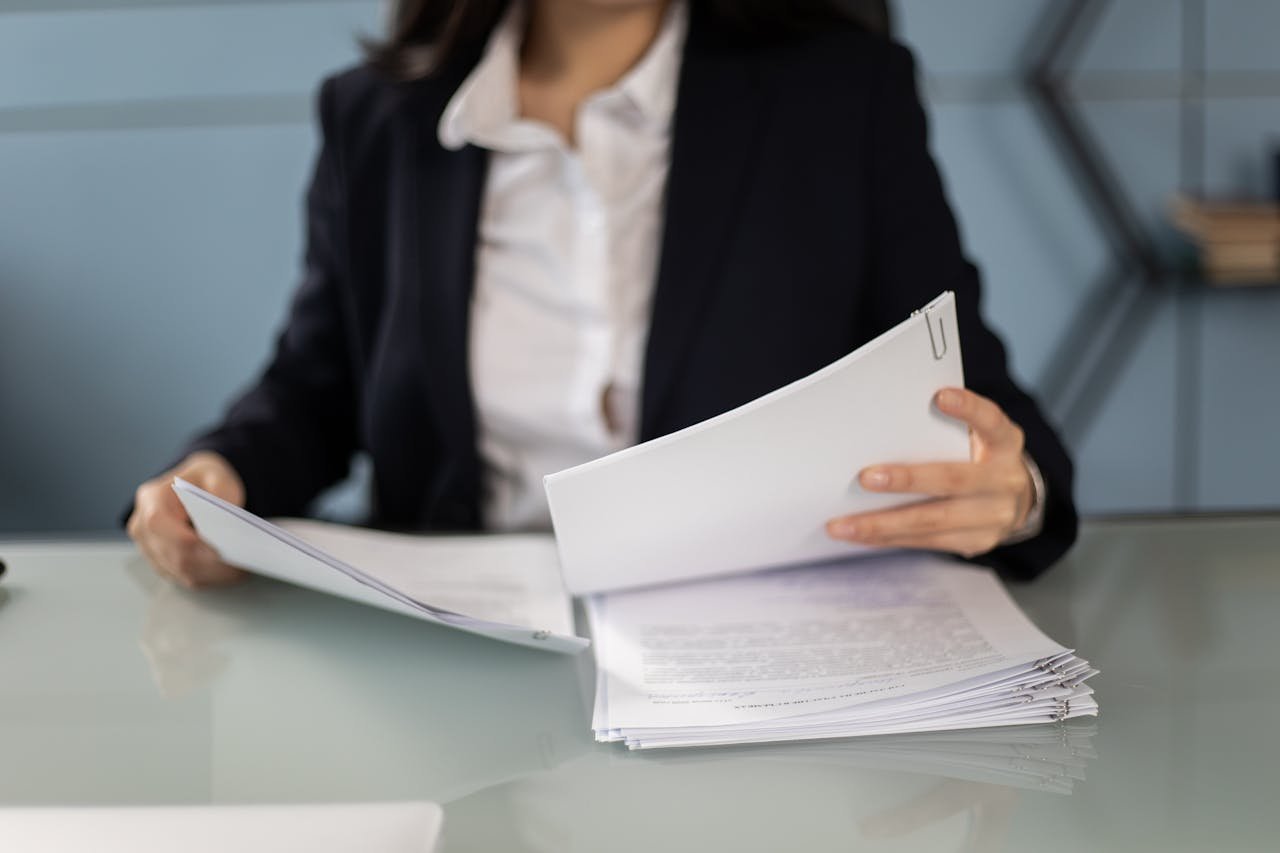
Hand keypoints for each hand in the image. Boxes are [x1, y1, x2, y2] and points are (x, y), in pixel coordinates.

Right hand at [127, 451, 247, 587]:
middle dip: (208, 564)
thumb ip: (221, 495)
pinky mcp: (160, 562)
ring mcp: (147, 547)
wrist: (194, 487)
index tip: (221, 551)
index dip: (189, 542)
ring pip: (179, 571)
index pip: (160, 525)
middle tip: (240, 567)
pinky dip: (208, 577)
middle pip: (173, 555)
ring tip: (241, 571)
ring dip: (211, 574)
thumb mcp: (217, 475)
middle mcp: (142, 525)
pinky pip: (183, 577)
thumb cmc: (204, 480)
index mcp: (151, 498)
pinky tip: (230, 573)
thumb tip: (227, 526)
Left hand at [826, 388, 1034, 558]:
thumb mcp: (975, 435)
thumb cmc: (978, 456)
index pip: (991, 421)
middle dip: (906, 480)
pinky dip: (887, 537)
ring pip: (931, 521)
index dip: (969, 409)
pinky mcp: (976, 542)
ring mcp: (993, 516)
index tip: (941, 396)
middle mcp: (1004, 480)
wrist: (1016, 499)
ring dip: (881, 523)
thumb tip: (881, 426)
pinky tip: (858, 534)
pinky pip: (924, 541)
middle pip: (952, 479)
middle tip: (865, 478)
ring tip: (842, 525)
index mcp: (1005, 443)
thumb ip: (942, 428)